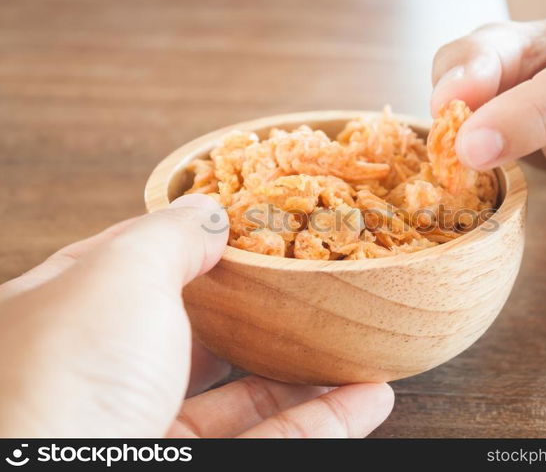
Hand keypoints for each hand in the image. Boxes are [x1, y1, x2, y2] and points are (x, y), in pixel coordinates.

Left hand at [0, 194, 393, 436]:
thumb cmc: (68, 378)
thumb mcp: (121, 275)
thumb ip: (170, 237)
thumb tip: (210, 213)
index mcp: (67, 316)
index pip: (133, 266)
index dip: (189, 242)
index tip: (247, 228)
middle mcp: (102, 376)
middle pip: (196, 336)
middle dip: (255, 312)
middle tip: (306, 287)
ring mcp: (146, 431)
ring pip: (240, 398)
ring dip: (303, 372)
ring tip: (350, 344)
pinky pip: (271, 444)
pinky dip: (324, 421)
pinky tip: (367, 398)